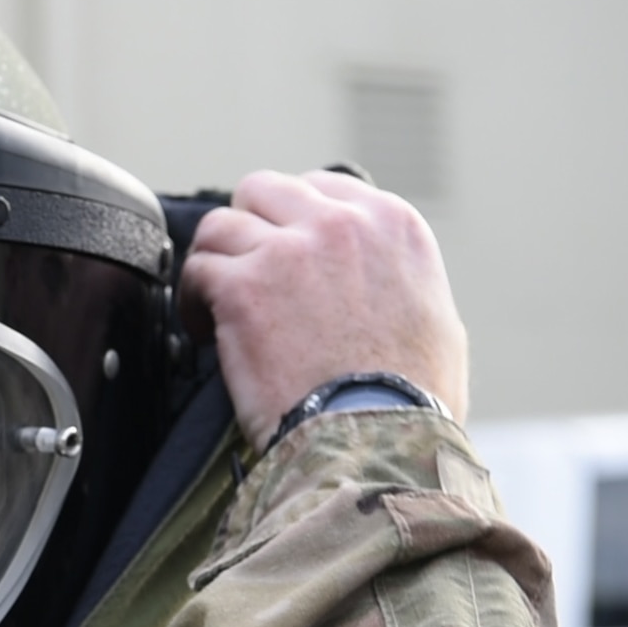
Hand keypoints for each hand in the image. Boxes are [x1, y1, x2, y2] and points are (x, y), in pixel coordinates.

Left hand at [177, 169, 468, 451]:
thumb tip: (375, 281)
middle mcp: (340, 225)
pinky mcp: (244, 286)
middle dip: (248, 230)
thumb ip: (396, 279)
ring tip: (217, 305)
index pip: (321, 187)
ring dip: (215, 263)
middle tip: (244, 275)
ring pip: (221, 224)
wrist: (376, 440)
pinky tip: (206, 331)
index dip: (291, 222)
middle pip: (264, 191)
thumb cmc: (410, 401)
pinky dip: (192, 300)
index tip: (280, 255)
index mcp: (392, 225)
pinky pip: (197, 269)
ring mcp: (287, 251)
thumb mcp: (435, 319)